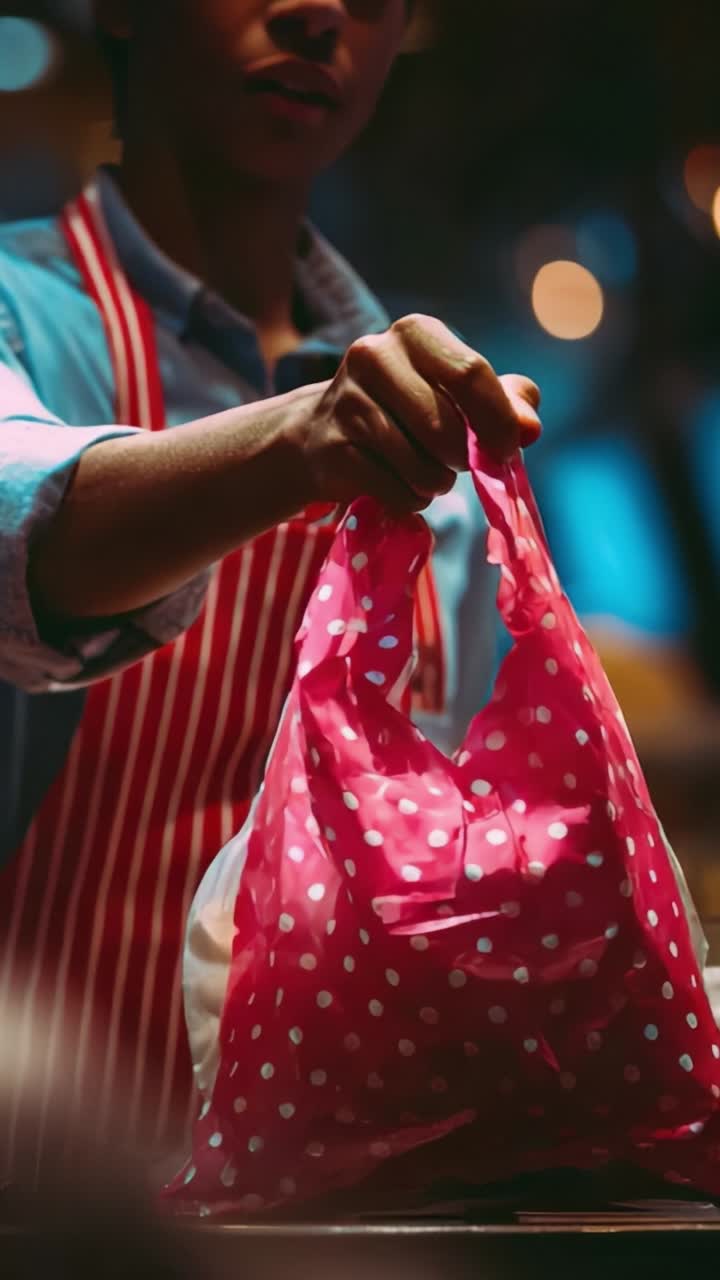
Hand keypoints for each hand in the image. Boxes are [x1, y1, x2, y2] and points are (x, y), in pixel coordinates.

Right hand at [299, 314, 540, 512]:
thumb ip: (505, 403)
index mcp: (415, 333)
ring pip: (422, 466)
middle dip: (464, 458)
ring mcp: (347, 403)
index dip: (498, 421)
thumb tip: (529, 428)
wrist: (322, 434)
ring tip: (424, 472)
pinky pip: (397, 491)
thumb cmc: (406, 410)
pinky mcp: (333, 449)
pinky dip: (410, 499)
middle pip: (448, 428)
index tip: (506, 449)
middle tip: (455, 460)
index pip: (470, 374)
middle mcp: (374, 355)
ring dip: (436, 483)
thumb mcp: (458, 395)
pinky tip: (397, 483)